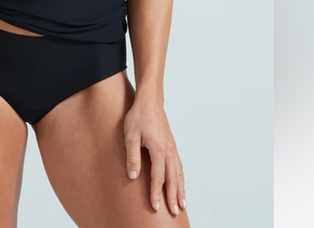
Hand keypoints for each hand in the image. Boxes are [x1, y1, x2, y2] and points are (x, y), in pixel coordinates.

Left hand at [123, 95, 186, 215]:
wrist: (150, 101)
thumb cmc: (139, 117)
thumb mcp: (130, 135)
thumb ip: (132, 156)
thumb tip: (133, 176)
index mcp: (159, 149)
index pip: (158, 177)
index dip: (156, 193)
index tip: (156, 207)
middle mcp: (169, 151)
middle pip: (172, 178)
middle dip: (173, 196)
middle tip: (174, 212)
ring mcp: (172, 148)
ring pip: (179, 173)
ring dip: (180, 189)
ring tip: (182, 204)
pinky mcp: (172, 145)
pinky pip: (179, 165)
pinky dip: (181, 178)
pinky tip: (180, 184)